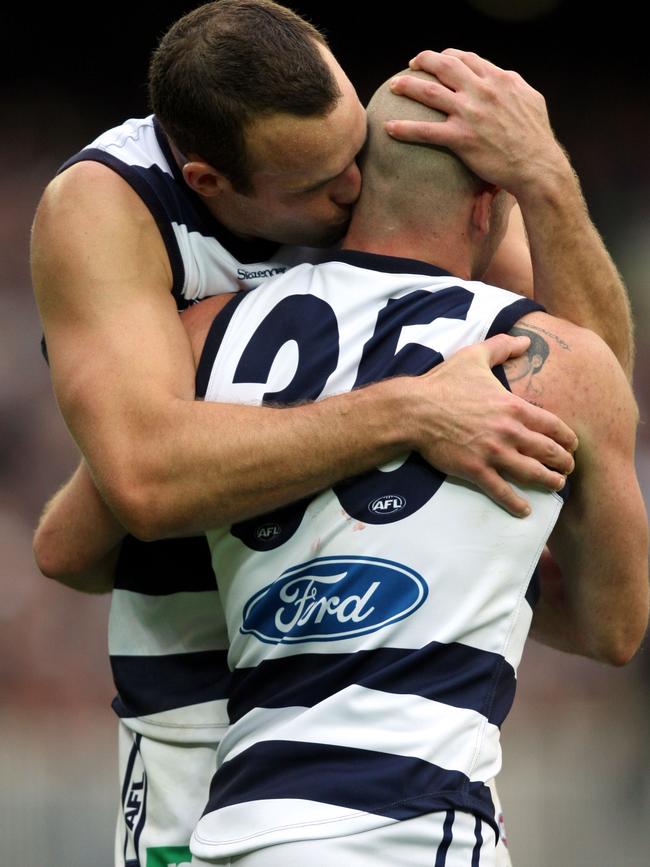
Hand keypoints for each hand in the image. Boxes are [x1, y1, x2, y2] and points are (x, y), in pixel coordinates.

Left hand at [385, 49, 570, 197]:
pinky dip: (404, 129)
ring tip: (393, 86)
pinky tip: (389, 128)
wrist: (537, 167)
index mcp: (500, 79)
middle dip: (424, 61)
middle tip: (411, 65)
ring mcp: (470, 114)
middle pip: (445, 66)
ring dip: (407, 86)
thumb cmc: (536, 139)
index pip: (468, 59)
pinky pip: (425, 131)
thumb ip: (513, 86)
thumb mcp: (531, 100)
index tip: (438, 60)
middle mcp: (483, 91)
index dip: (449, 56)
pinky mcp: (461, 139)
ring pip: (429, 93)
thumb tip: (504, 79)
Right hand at [409, 333, 576, 516]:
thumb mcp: (474, 356)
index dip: (567, 438)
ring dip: (549, 482)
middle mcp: (509, 432)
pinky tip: (525, 510)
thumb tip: (524, 340)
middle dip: (563, 462)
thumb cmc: (443, 383)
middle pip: (548, 452)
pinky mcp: (475, 470)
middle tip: (568, 468)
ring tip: (556, 486)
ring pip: (531, 473)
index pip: (553, 426)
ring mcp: (493, 453)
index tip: (572, 445)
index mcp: (513, 407)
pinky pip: (502, 491)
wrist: (414, 411)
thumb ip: (502, 346)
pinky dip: (516, 503)